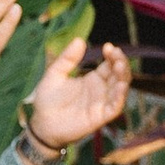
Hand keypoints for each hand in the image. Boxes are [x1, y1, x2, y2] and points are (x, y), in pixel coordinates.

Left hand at [26, 34, 131, 152]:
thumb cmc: (47, 100)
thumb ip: (67, 58)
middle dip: (120, 63)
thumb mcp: (55, 74)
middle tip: (115, 54)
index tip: (108, 47)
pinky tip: (121, 85)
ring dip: (123, 76)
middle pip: (119, 75)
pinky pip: (115, 107)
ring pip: (120, 89)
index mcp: (92, 79)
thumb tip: (79, 40)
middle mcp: (101, 90)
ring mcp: (102, 103)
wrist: (42, 124)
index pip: (110, 65)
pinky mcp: (100, 117)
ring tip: (120, 65)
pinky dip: (120, 96)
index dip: (112, 55)